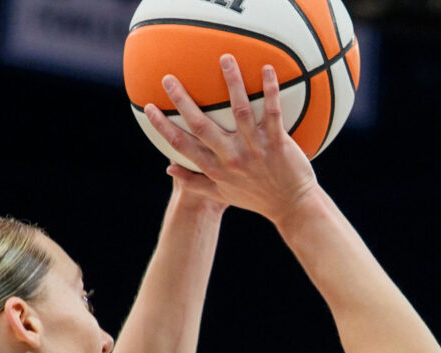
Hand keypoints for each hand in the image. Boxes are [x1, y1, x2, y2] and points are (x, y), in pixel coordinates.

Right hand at [144, 54, 320, 225]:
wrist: (291, 206)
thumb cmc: (256, 198)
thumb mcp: (221, 194)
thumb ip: (194, 182)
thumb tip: (168, 166)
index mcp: (215, 169)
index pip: (181, 145)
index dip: (163, 127)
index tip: (148, 107)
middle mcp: (231, 158)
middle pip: (201, 125)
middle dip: (182, 101)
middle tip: (168, 78)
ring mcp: (254, 148)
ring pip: (239, 110)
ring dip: (232, 82)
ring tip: (225, 58)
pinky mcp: (277, 142)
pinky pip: (272, 112)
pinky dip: (270, 90)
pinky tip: (266, 69)